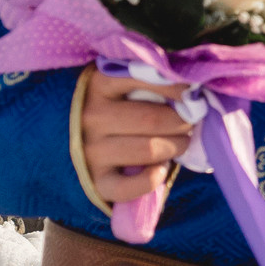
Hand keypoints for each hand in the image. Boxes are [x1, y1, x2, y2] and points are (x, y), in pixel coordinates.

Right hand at [79, 66, 192, 203]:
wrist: (73, 141)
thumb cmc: (110, 106)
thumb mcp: (119, 84)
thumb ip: (146, 80)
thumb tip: (188, 89)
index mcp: (99, 85)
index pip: (142, 79)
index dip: (175, 87)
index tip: (191, 92)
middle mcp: (91, 117)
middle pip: (152, 120)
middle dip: (181, 122)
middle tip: (189, 123)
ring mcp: (91, 151)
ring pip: (148, 150)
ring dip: (175, 147)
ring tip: (180, 143)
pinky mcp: (96, 181)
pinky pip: (130, 186)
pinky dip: (153, 179)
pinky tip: (160, 170)